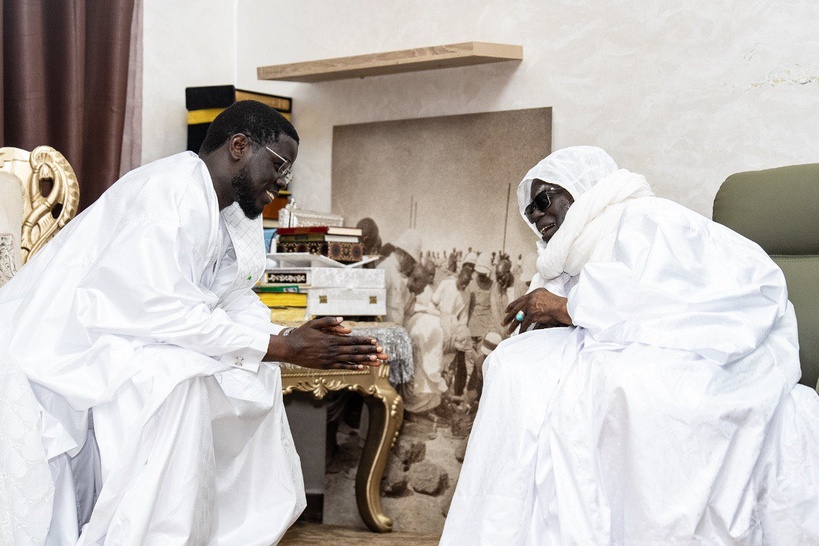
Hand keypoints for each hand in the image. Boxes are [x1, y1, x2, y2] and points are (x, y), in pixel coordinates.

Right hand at [272, 317, 388, 370]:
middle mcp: (333, 350)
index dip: (365, 341)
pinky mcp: (326, 366)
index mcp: (331, 339)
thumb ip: (329, 322)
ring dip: (365, 361)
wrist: (289, 349)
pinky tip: (361, 368)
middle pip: (355, 351)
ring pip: (351, 360)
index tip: (375, 342)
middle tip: (382, 353)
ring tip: (377, 362)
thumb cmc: (301, 334)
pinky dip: (352, 367)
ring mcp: (330, 359)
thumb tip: (344, 321)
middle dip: (370, 352)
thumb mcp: (314, 324)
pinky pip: (342, 367)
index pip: (352, 340)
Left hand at [503, 288, 571, 334]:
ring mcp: (531, 305)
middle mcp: (531, 297)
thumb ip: (538, 302)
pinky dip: (522, 329)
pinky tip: (519, 333)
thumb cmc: (559, 305)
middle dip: (509, 316)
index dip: (512, 306)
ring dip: (513, 325)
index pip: (520, 299)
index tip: (506, 310)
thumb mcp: (547, 298)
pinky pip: (525, 324)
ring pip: (519, 316)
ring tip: (508, 330)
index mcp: (535, 292)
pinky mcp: (533, 314)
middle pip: (517, 308)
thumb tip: (529, 311)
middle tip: (503, 322)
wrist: (564, 308)